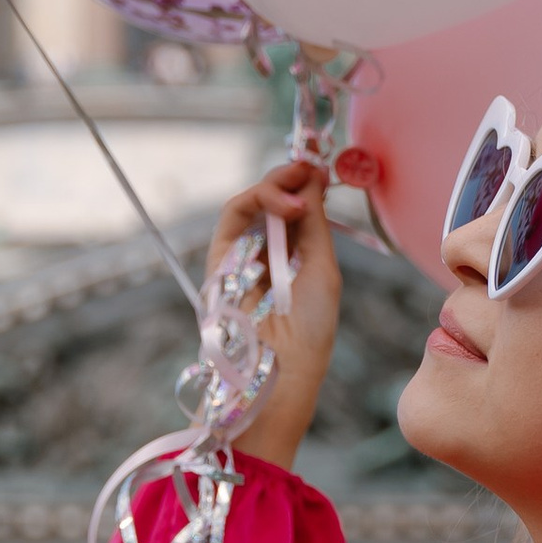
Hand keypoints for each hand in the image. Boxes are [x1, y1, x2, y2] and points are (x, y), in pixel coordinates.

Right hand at [207, 159, 339, 467]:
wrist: (281, 374)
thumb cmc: (309, 333)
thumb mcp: (322, 270)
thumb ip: (315, 224)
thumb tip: (315, 176)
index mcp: (292, 260)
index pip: (293, 211)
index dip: (304, 185)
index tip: (320, 168)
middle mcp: (263, 256)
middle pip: (270, 202)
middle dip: (289, 179)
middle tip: (309, 169)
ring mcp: (239, 259)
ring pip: (249, 204)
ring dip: (275, 186)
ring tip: (299, 188)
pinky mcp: (219, 262)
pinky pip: (232, 217)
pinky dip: (258, 200)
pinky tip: (286, 203)